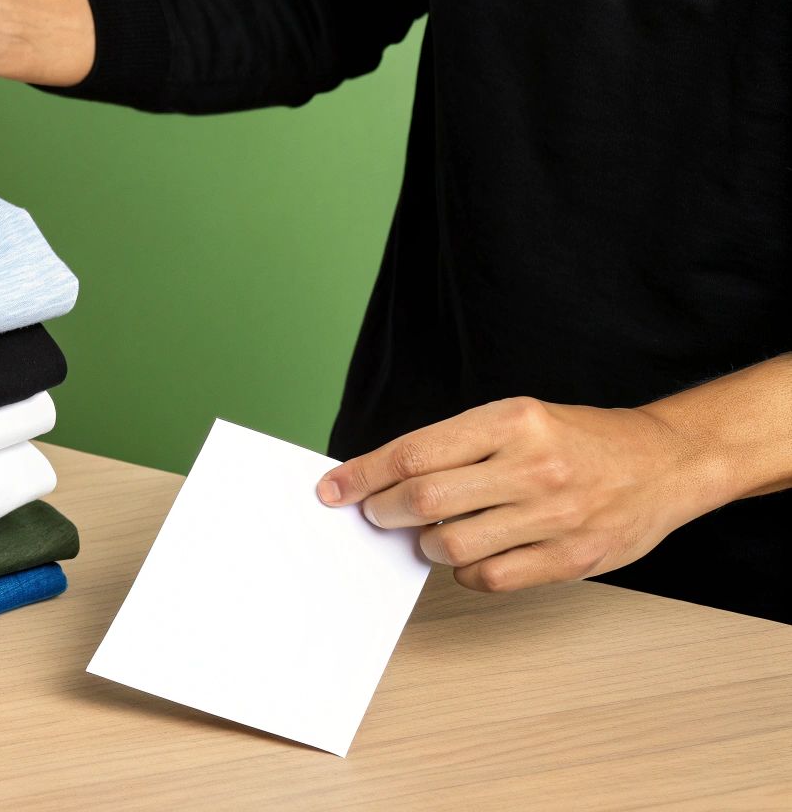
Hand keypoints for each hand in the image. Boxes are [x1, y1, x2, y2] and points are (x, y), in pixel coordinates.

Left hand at [314, 397, 732, 592]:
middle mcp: (532, 466)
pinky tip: (475, 553)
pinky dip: (466, 571)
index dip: (362, 474)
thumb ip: (457, 447)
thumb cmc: (581, 441)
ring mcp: (553, 516)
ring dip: (426, 542)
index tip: (332, 489)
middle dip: (383, 511)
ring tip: (437, 531)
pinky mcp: (570, 558)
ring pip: (449, 544)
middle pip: (422, 499)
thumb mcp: (519, 419)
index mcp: (512, 421)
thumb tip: (383, 480)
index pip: (412, 452)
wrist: (666, 463)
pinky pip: (488, 578)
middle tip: (378, 514)